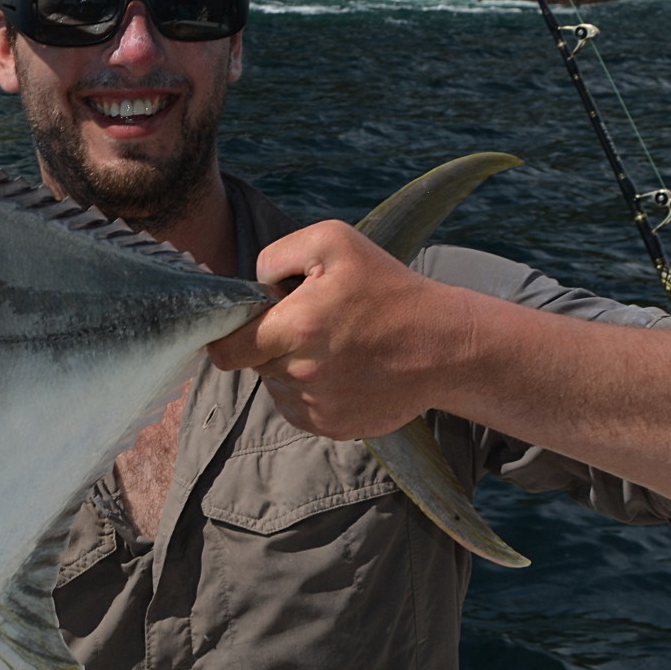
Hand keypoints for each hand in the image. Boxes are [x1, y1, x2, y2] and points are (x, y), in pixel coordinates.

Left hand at [205, 219, 468, 438]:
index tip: (243, 326)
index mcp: (296, 328)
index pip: (225, 349)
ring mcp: (318, 407)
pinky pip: (298, 410)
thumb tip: (251, 285)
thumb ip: (275, 256)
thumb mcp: (333, 241)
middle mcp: (303, 374)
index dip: (227, 336)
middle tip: (308, 324)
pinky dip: (308, 393)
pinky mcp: (334, 428)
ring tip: (331, 347)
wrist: (445, 345)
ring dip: (289, 369)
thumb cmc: (388, 288)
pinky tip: (340, 370)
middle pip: (253, 364)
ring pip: (275, 387)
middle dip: (269, 344)